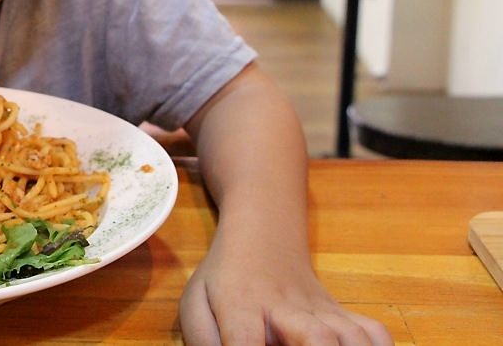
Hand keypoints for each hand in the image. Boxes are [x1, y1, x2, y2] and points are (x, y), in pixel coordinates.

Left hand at [178, 231, 392, 345]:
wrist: (263, 235)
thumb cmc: (224, 279)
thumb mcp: (196, 303)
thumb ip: (202, 339)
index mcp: (241, 304)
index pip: (245, 341)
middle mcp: (286, 308)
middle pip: (316, 338)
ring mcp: (320, 309)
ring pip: (352, 337)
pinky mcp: (343, 312)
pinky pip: (374, 333)